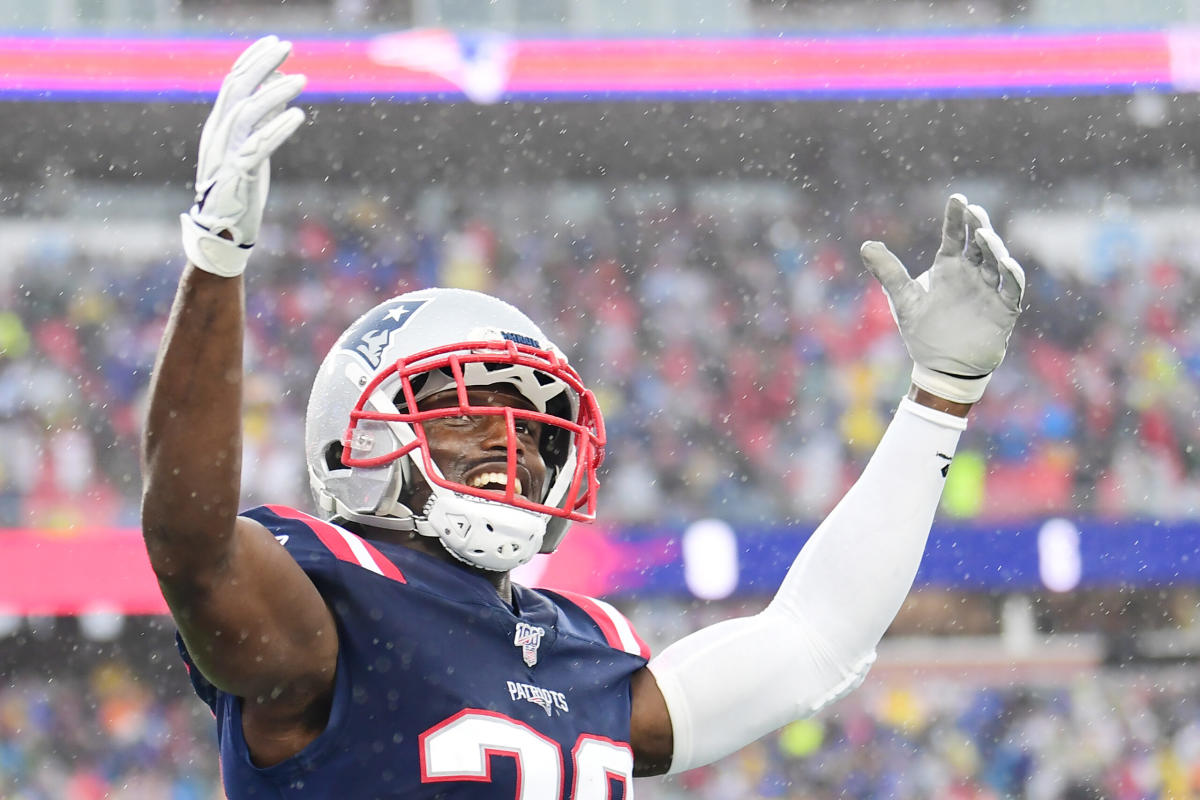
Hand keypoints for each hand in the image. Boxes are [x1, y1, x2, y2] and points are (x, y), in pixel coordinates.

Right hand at [180, 36, 305, 276]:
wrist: (220, 234)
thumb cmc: (239, 192)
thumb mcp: (251, 150)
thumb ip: (261, 121)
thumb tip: (278, 89)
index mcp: (219, 128)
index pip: (233, 83)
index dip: (252, 60)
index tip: (273, 44)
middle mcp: (218, 136)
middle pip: (236, 88)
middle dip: (261, 64)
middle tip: (286, 47)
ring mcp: (225, 155)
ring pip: (247, 113)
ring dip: (274, 93)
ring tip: (301, 80)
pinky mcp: (238, 175)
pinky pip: (258, 146)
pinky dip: (278, 128)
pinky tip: (298, 115)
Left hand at [860, 194, 1025, 404]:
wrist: (942, 367)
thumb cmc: (923, 332)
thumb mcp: (903, 299)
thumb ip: (888, 271)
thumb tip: (865, 245)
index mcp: (949, 268)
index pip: (955, 236)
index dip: (957, 217)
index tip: (958, 198)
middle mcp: (971, 274)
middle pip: (979, 244)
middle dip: (978, 226)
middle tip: (974, 211)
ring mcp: (989, 290)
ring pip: (997, 262)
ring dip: (993, 248)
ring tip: (984, 236)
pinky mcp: (1003, 310)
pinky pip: (1012, 290)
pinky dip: (1012, 276)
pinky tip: (1007, 264)